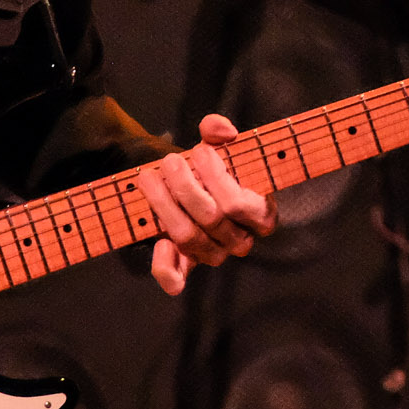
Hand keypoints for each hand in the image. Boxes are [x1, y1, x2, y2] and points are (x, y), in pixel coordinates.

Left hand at [137, 113, 277, 294]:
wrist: (192, 188)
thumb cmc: (211, 169)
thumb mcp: (219, 147)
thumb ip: (219, 132)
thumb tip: (219, 130)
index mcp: (260, 215)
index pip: (239, 204)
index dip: (216, 177)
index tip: (199, 150)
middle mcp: (239, 240)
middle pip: (210, 219)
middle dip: (184, 186)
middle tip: (169, 161)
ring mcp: (213, 255)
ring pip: (188, 237)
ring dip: (164, 205)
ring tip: (148, 177)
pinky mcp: (187, 265)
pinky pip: (176, 278)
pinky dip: (165, 266)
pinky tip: (159, 244)